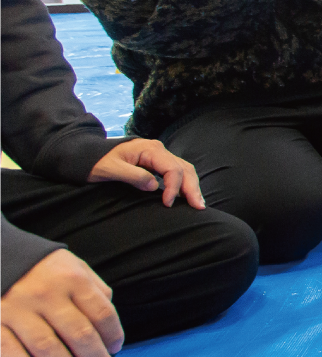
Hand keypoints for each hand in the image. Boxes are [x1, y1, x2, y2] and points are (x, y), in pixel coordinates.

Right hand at [0, 249, 122, 356]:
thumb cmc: (40, 267)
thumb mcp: (72, 265)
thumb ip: (92, 287)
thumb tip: (108, 313)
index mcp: (72, 279)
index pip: (102, 313)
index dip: (112, 335)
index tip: (115, 350)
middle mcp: (46, 294)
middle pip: (79, 334)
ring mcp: (17, 309)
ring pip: (47, 346)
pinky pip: (9, 350)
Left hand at [87, 139, 204, 209]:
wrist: (87, 154)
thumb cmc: (97, 161)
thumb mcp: (110, 169)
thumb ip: (133, 176)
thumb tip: (154, 187)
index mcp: (150, 150)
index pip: (172, 168)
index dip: (174, 187)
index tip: (167, 204)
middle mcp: (159, 151)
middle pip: (184, 168)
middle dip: (192, 187)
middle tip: (198, 207)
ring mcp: (159, 156)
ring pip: (184, 170)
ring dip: (191, 186)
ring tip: (197, 204)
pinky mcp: (156, 163)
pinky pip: (176, 172)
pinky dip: (184, 184)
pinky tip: (185, 196)